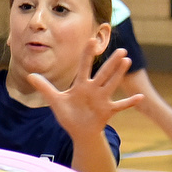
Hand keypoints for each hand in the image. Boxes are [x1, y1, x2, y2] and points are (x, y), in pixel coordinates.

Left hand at [27, 49, 143, 139]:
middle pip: (103, 73)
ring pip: (111, 84)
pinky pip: (120, 106)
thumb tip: (30, 75)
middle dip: (111, 63)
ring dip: (119, 74)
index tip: (91, 40)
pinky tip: (140, 97)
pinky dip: (129, 102)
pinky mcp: (107, 111)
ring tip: (127, 61)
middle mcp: (93, 89)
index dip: (87, 54)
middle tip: (121, 49)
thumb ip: (45, 88)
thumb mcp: (55, 101)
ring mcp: (102, 99)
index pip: (84, 66)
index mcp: (81, 85)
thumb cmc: (69, 114)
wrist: (79, 131)